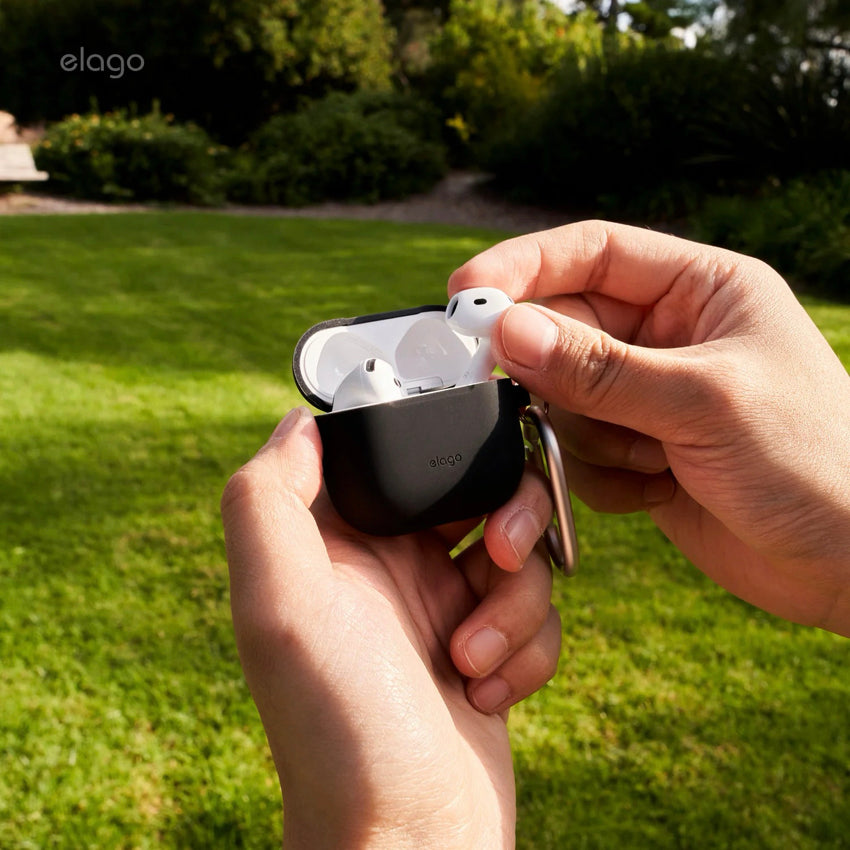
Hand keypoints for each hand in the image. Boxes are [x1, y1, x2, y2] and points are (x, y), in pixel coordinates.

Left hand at [222, 407, 559, 848]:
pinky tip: (486, 692)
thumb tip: (300, 421)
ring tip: (471, 661)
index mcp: (332, 542)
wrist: (413, 839)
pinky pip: (537, 608)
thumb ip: (269, 500)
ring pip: (516, 550)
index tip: (469, 462)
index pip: (391, 454)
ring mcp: (439, 604)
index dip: (433, 443)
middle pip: (472, 491)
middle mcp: (385, 565)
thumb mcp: (279, 605)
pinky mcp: (487, 643)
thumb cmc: (340, 730)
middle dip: (502, 520)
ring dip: (514, 603)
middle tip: (495, 556)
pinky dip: (527, 647)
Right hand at [449, 220, 849, 635]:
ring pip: (561, 398)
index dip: (523, 267)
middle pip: (564, 328)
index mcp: (701, 290)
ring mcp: (648, 397)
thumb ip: (599, 367)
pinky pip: (576, 451)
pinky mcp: (636, 451)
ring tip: (650, 461)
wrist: (848, 566)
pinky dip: (600, 474)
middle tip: (533, 400)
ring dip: (586, 436)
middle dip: (550, 371)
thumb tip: (507, 331)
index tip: (466, 297)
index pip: (593, 252)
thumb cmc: (814, 463)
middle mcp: (668, 336)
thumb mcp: (703, 402)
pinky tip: (657, 489)